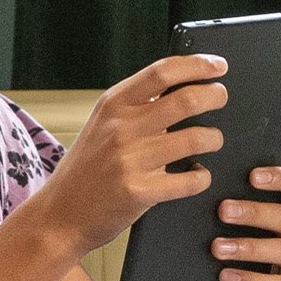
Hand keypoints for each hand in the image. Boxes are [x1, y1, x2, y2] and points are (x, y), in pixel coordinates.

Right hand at [29, 54, 226, 253]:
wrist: (59, 215)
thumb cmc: (87, 169)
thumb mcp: (103, 126)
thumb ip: (136, 107)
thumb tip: (183, 88)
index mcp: (113, 104)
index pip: (163, 72)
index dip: (197, 65)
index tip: (219, 66)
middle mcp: (122, 127)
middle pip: (186, 100)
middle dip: (215, 96)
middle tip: (221, 98)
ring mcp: (131, 160)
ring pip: (196, 139)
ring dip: (214, 138)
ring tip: (212, 141)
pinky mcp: (140, 192)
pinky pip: (191, 180)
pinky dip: (202, 177)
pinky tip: (197, 175)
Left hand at [214, 165, 280, 280]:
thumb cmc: (243, 262)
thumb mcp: (241, 232)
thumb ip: (232, 207)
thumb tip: (198, 178)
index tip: (251, 176)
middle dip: (254, 213)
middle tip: (222, 211)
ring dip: (249, 247)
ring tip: (216, 248)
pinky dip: (252, 280)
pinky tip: (226, 276)